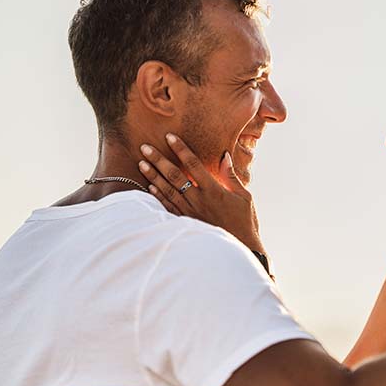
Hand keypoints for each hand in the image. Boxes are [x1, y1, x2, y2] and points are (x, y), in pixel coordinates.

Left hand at [138, 134, 264, 253]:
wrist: (240, 248)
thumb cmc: (244, 222)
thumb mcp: (244, 197)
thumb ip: (231, 177)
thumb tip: (224, 156)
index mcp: (214, 191)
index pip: (194, 165)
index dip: (181, 149)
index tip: (169, 137)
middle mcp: (199, 200)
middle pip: (175, 176)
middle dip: (159, 160)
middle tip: (144, 147)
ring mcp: (190, 213)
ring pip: (167, 191)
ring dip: (153, 176)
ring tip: (141, 163)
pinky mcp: (186, 223)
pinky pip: (168, 207)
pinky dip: (158, 196)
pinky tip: (149, 186)